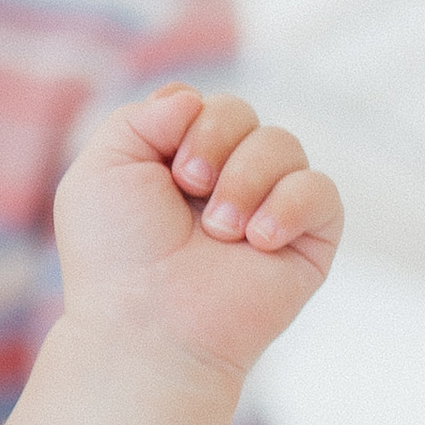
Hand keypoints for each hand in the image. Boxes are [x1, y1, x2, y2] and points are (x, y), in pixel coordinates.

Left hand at [54, 84, 340, 386]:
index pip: (202, 103)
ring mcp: (268, 207)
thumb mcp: (103, 170)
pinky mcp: (308, 239)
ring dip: (246, 180)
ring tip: (221, 231)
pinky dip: (289, 206)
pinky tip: (258, 240)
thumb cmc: (117, 257)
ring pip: (284, 144)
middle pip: (242, 112)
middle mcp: (224, 180)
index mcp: (177, 161)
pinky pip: (321, 190)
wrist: (149, 325)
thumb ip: (140, 117)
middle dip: (214, 143)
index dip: (187, 121)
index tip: (165, 168)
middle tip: (190, 189)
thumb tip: (194, 99)